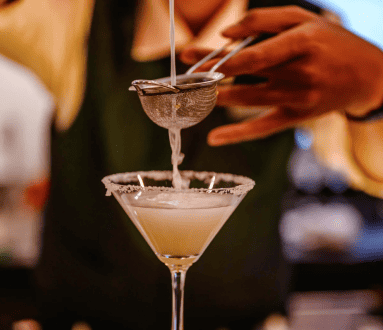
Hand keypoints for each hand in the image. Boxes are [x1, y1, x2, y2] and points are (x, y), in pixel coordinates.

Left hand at [180, 6, 382, 145]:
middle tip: (187, 74)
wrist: (368, 75)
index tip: (193, 57)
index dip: (221, 58)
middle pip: (246, 75)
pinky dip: (238, 133)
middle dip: (212, 74)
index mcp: (303, 43)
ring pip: (249, 99)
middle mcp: (300, 73)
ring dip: (218, 97)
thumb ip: (264, 20)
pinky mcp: (296, 116)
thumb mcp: (304, 19)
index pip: (253, 55)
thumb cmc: (332, 42)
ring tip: (195, 94)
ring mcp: (298, 98)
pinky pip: (263, 127)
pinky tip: (215, 138)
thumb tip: (226, 33)